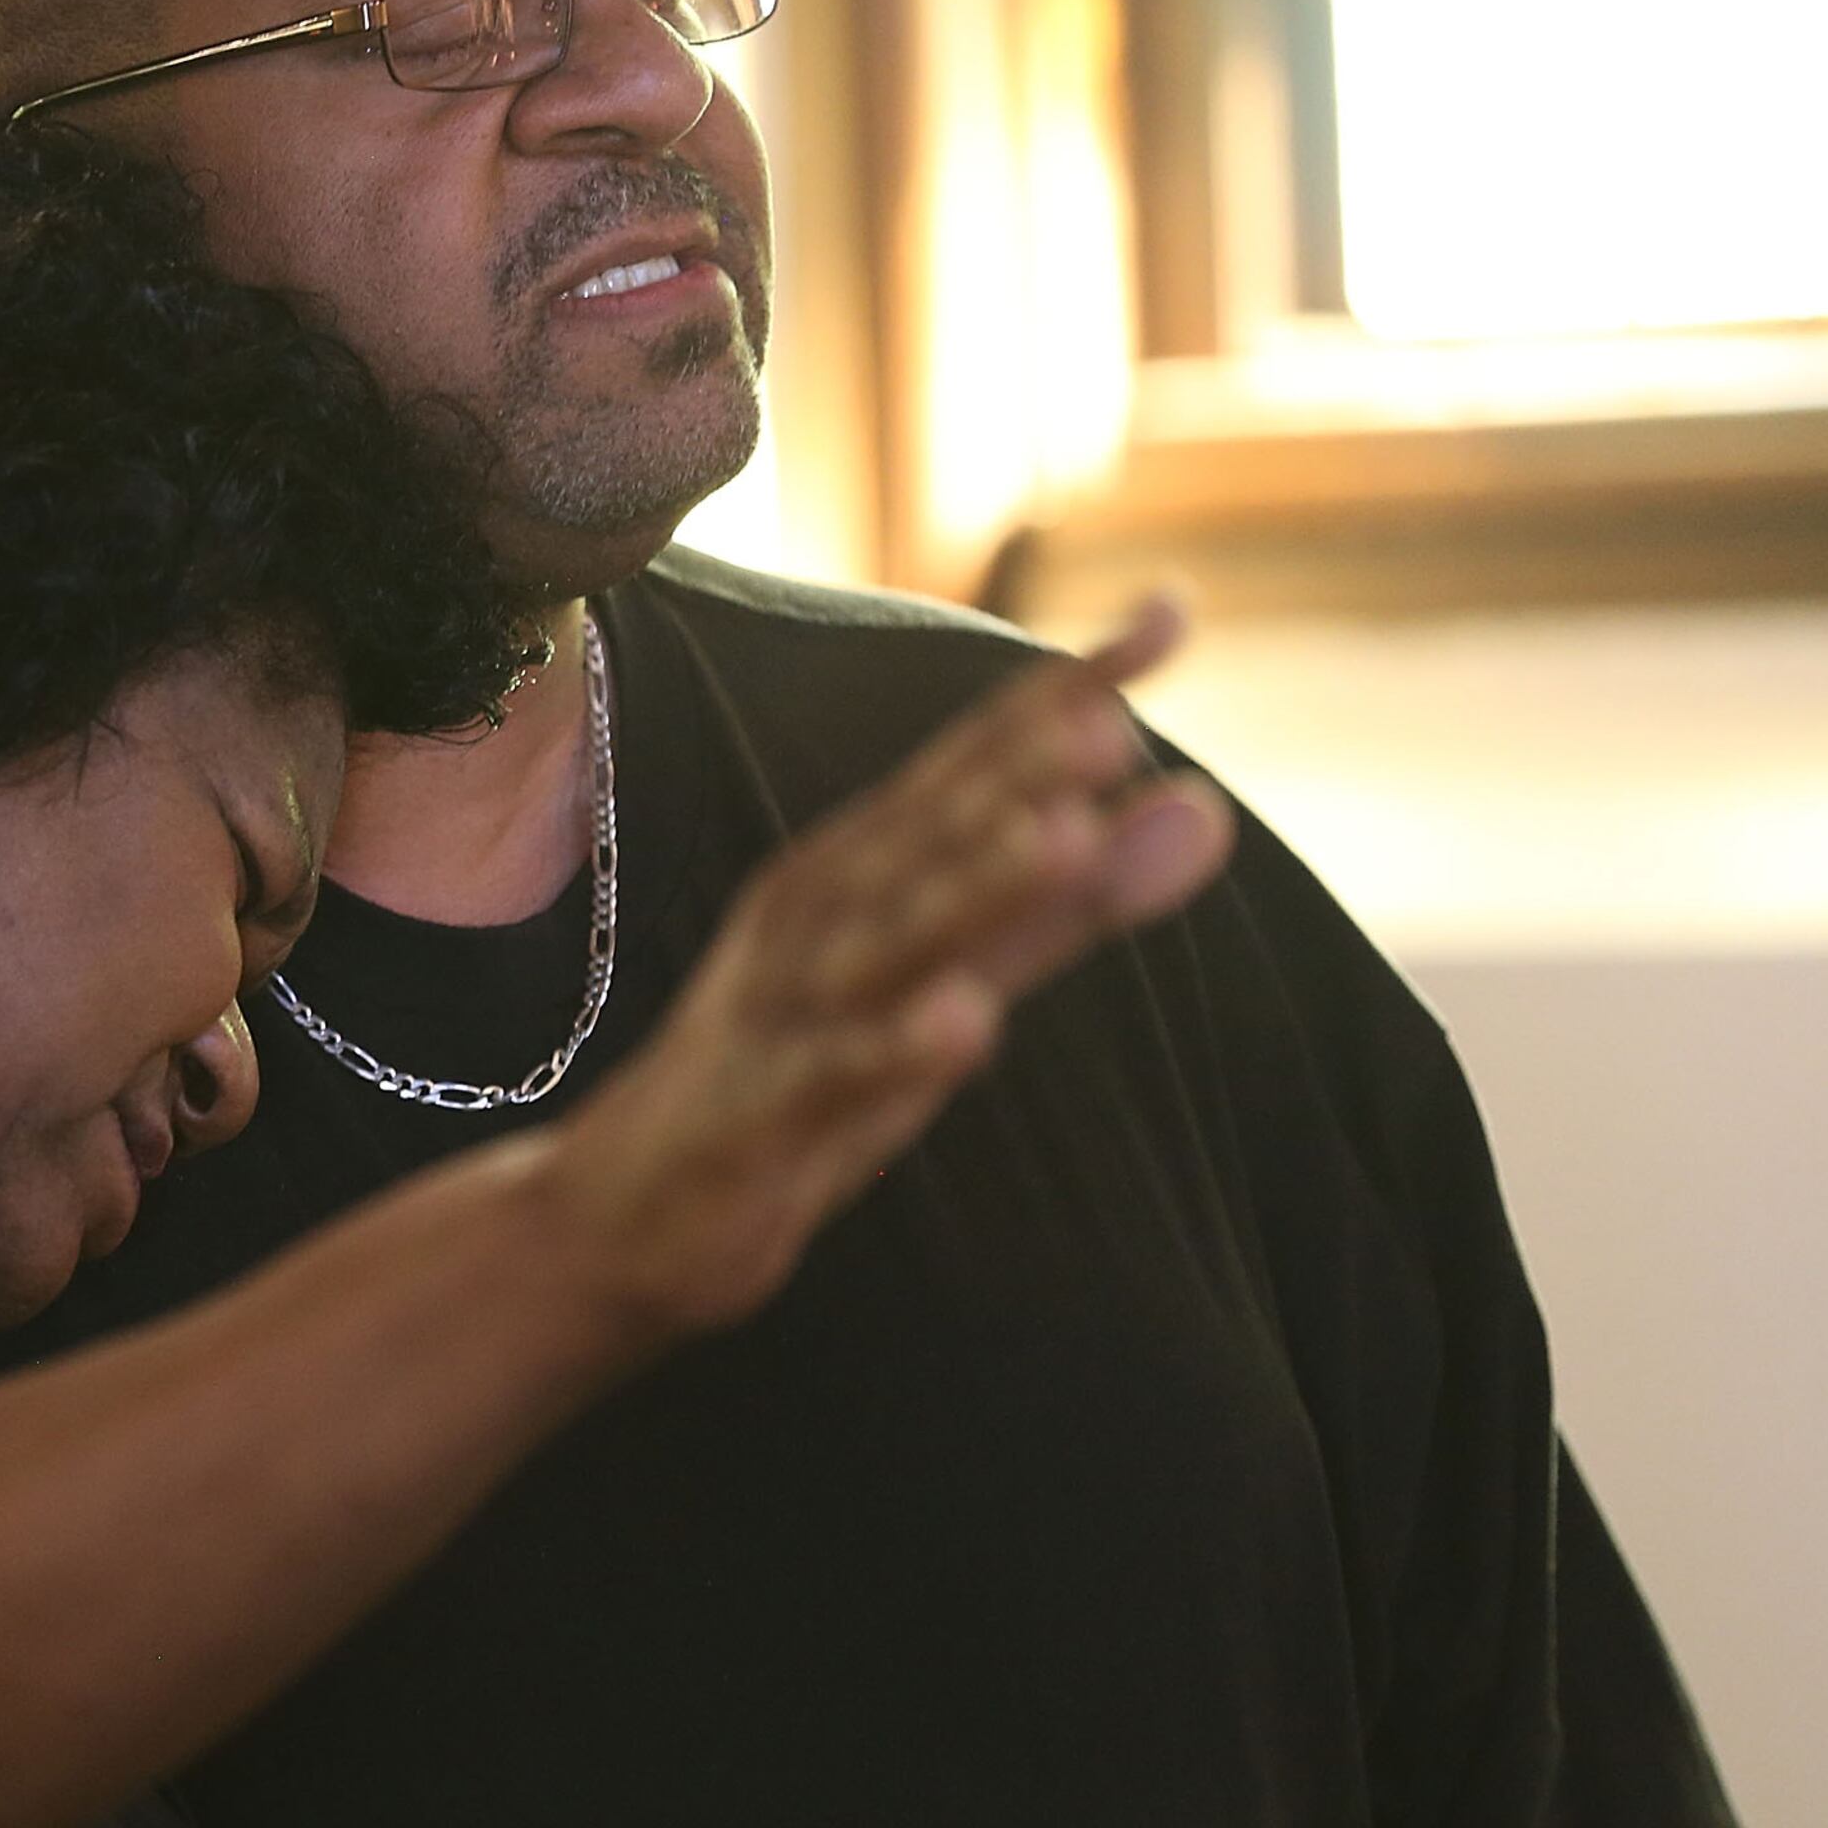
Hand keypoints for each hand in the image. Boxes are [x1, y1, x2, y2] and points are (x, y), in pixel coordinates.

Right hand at [552, 594, 1231, 1342]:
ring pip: (885, 941)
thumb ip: (1072, 900)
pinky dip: (892, 1049)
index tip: (1172, 616)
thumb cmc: (804, 1077)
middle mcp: (816, 913)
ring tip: (1054, 839)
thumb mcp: (950, 979)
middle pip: (926, 834)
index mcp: (860, 863)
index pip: (977, 759)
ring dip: (967, 890)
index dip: (1068, 693)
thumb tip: (1207, 805)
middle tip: (1110, 724)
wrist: (621, 1211)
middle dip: (1014, 776)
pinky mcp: (761, 1114)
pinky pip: (833, 1076)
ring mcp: (784, 1008)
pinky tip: (962, 1025)